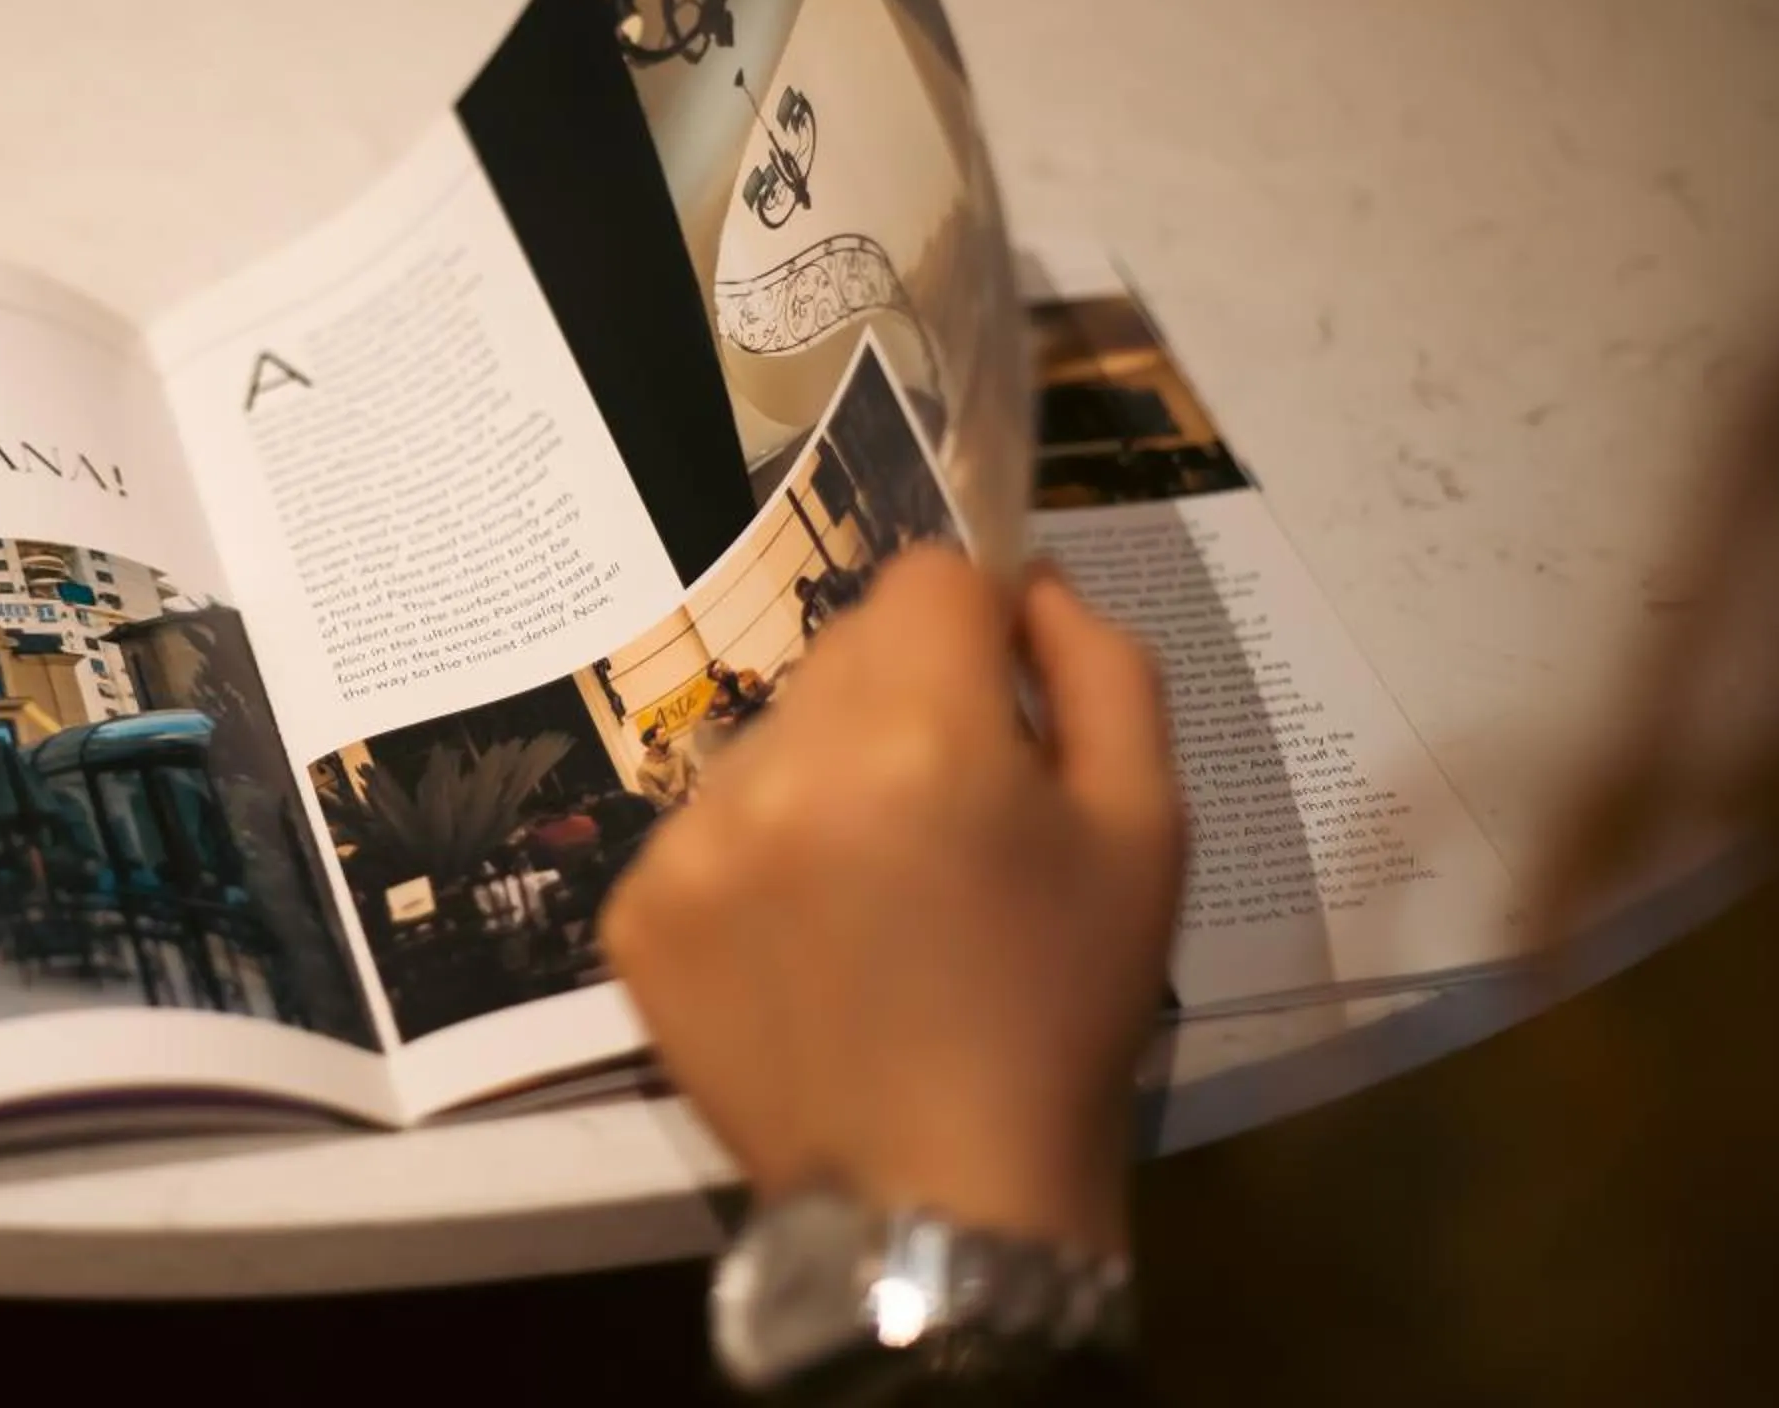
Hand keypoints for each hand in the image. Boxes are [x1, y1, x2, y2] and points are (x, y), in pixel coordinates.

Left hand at [600, 547, 1181, 1254]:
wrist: (943, 1200)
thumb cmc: (1061, 1013)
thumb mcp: (1145, 827)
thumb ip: (1098, 668)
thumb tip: (1026, 581)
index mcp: (919, 735)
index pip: (928, 579)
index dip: (979, 627)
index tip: (1001, 704)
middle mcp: (782, 768)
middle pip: (843, 652)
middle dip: (903, 705)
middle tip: (949, 824)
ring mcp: (690, 842)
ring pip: (768, 737)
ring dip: (821, 779)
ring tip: (875, 899)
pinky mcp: (634, 910)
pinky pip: (703, 826)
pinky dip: (755, 861)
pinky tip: (807, 944)